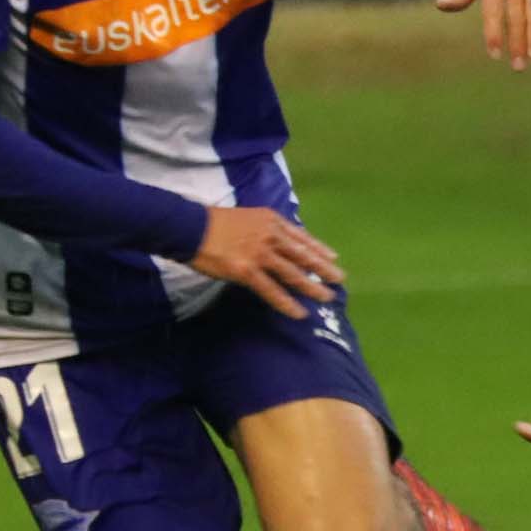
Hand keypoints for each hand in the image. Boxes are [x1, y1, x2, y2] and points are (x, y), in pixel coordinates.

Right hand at [188, 205, 343, 319]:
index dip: (318, 248)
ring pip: (292, 273)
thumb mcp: (247, 217)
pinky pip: (271, 290)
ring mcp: (259, 254)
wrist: (191, 227)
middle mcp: (270, 236)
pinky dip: (287, 303)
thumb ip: (266, 228)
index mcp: (271, 220)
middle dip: (323, 268)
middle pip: (303, 255)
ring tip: (327, 298)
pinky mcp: (247, 271)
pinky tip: (299, 312)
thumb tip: (281, 241)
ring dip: (312, 287)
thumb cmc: (215, 223)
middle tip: (340, 279)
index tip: (333, 257)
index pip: (301, 236)